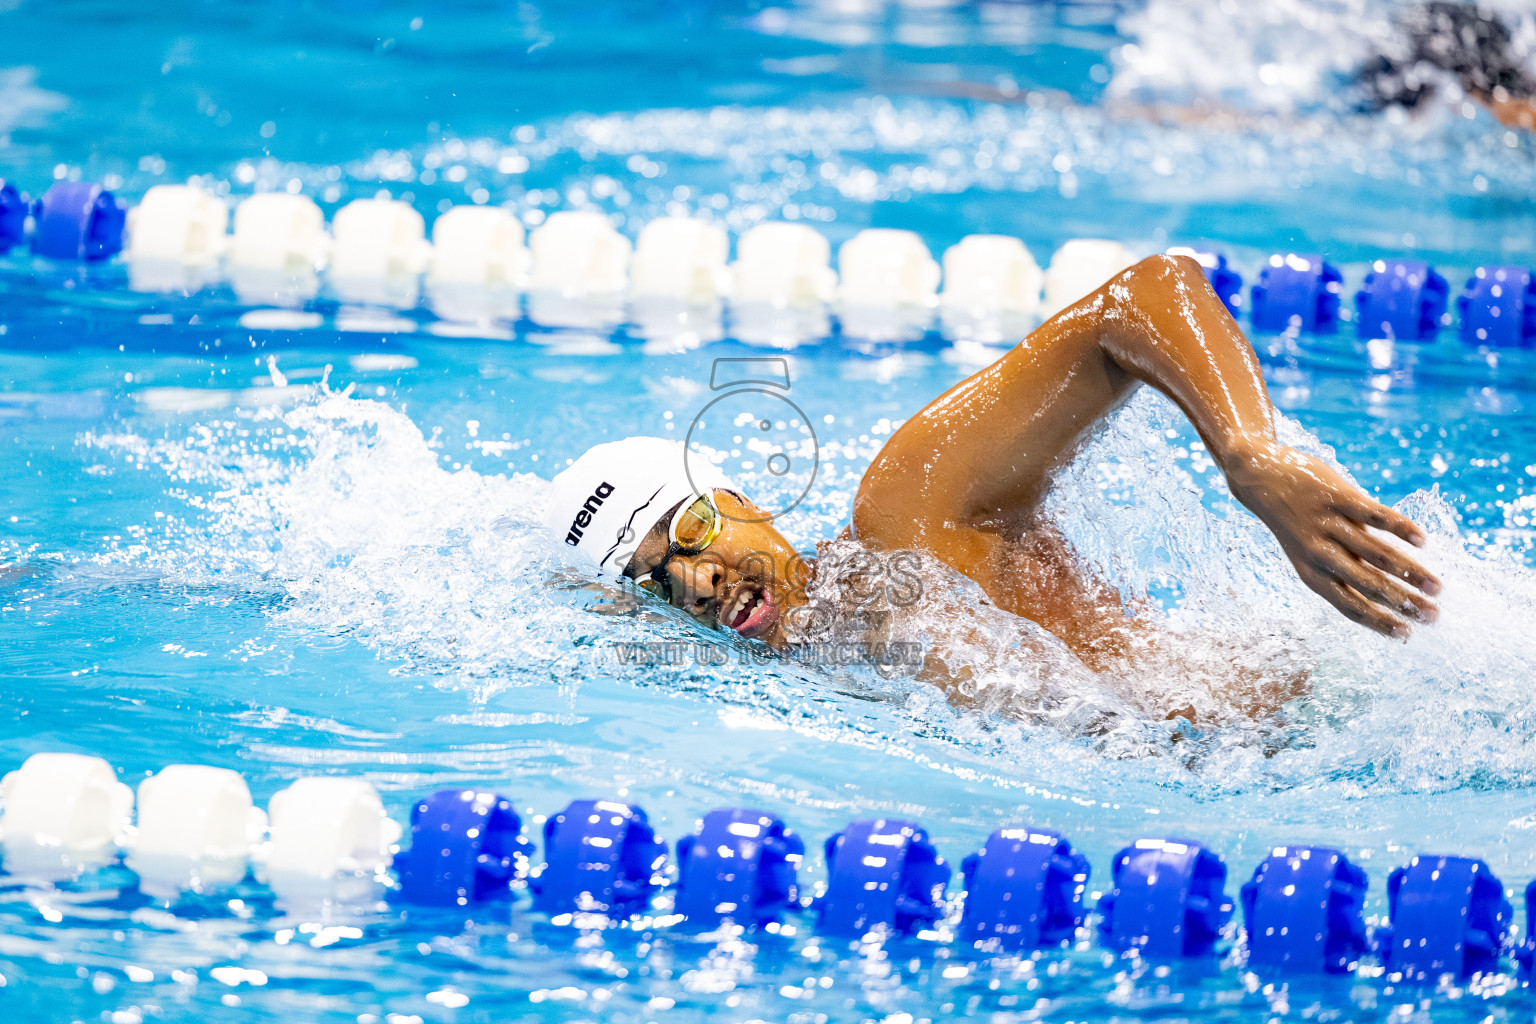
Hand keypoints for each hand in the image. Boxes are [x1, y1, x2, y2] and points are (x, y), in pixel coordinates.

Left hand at [1222, 439, 1439, 638]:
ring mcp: (1329, 524)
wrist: (1259, 477)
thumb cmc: (1296, 522)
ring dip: (1411, 572)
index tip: (1408, 634)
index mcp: (1312, 574)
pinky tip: (1423, 540)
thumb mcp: (1309, 553)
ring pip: (1377, 554)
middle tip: (1434, 616)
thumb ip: (1345, 569)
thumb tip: (1390, 590)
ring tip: (1438, 587)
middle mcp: (1319, 553)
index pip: (1349, 606)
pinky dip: (1400, 528)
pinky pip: (1375, 515)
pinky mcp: (1338, 497)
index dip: (1379, 622)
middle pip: (1368, 585)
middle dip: (1403, 603)